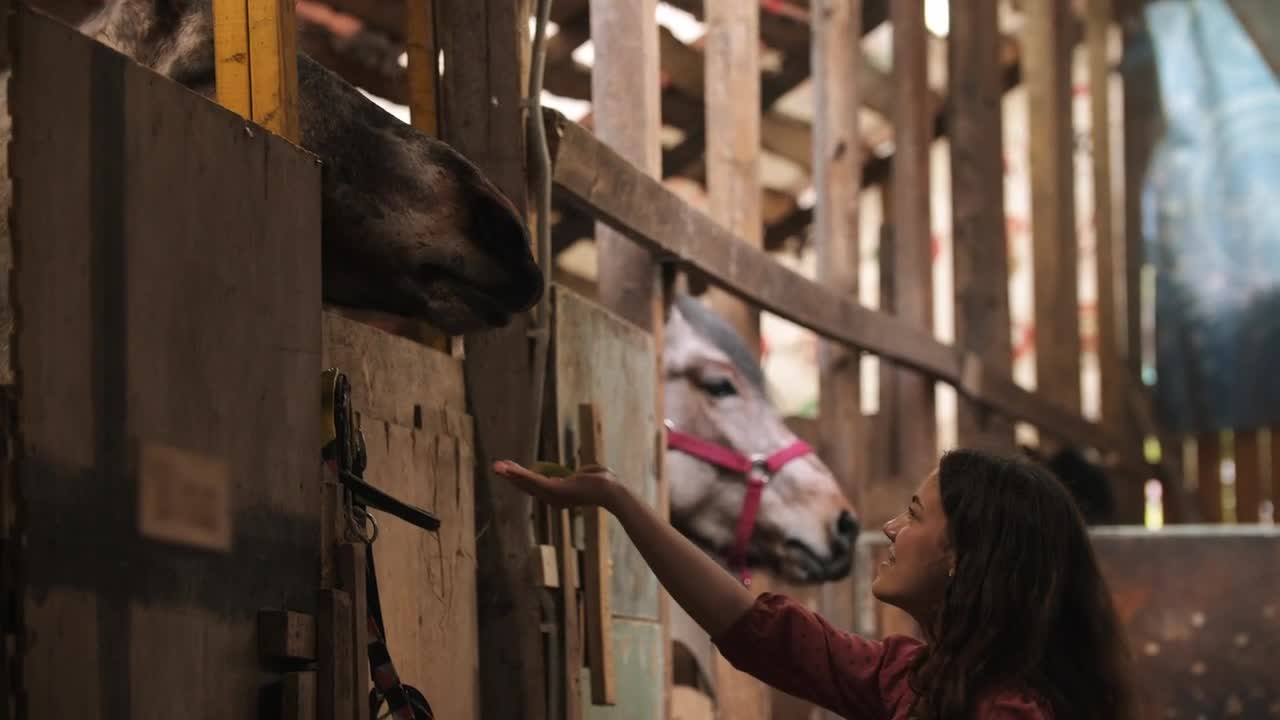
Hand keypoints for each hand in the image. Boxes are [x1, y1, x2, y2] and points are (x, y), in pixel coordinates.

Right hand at [491, 460, 620, 509]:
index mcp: (558, 495)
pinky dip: (520, 475)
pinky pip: (533, 481)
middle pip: (527, 485)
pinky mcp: (554, 490)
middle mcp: (553, 498)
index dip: (521, 477)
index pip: (536, 485)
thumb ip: (577, 474)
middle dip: (511, 475)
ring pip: (527, 482)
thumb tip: (576, 472)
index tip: (510, 468)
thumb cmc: (604, 482)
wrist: (611, 489)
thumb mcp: (586, 474)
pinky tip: (509, 469)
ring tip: (496, 466)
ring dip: (510, 474)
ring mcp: (553, 495)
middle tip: (495, 466)